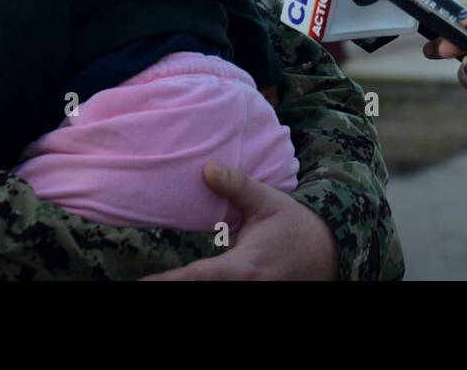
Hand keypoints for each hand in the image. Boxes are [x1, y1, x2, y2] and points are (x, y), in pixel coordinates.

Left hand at [141, 161, 338, 279]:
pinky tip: (178, 280)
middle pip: (199, 292)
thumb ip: (236, 186)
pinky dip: (203, 286)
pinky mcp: (253, 298)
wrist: (328, 254)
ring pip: (211, 297)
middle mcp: (245, 289)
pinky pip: (225, 295)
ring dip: (183, 287)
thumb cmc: (294, 226)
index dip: (167, 282)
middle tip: (139, 282)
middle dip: (171, 288)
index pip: (198, 277)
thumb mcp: (267, 202)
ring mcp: (250, 297)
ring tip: (151, 282)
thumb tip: (205, 167)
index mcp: (244, 267)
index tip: (140, 282)